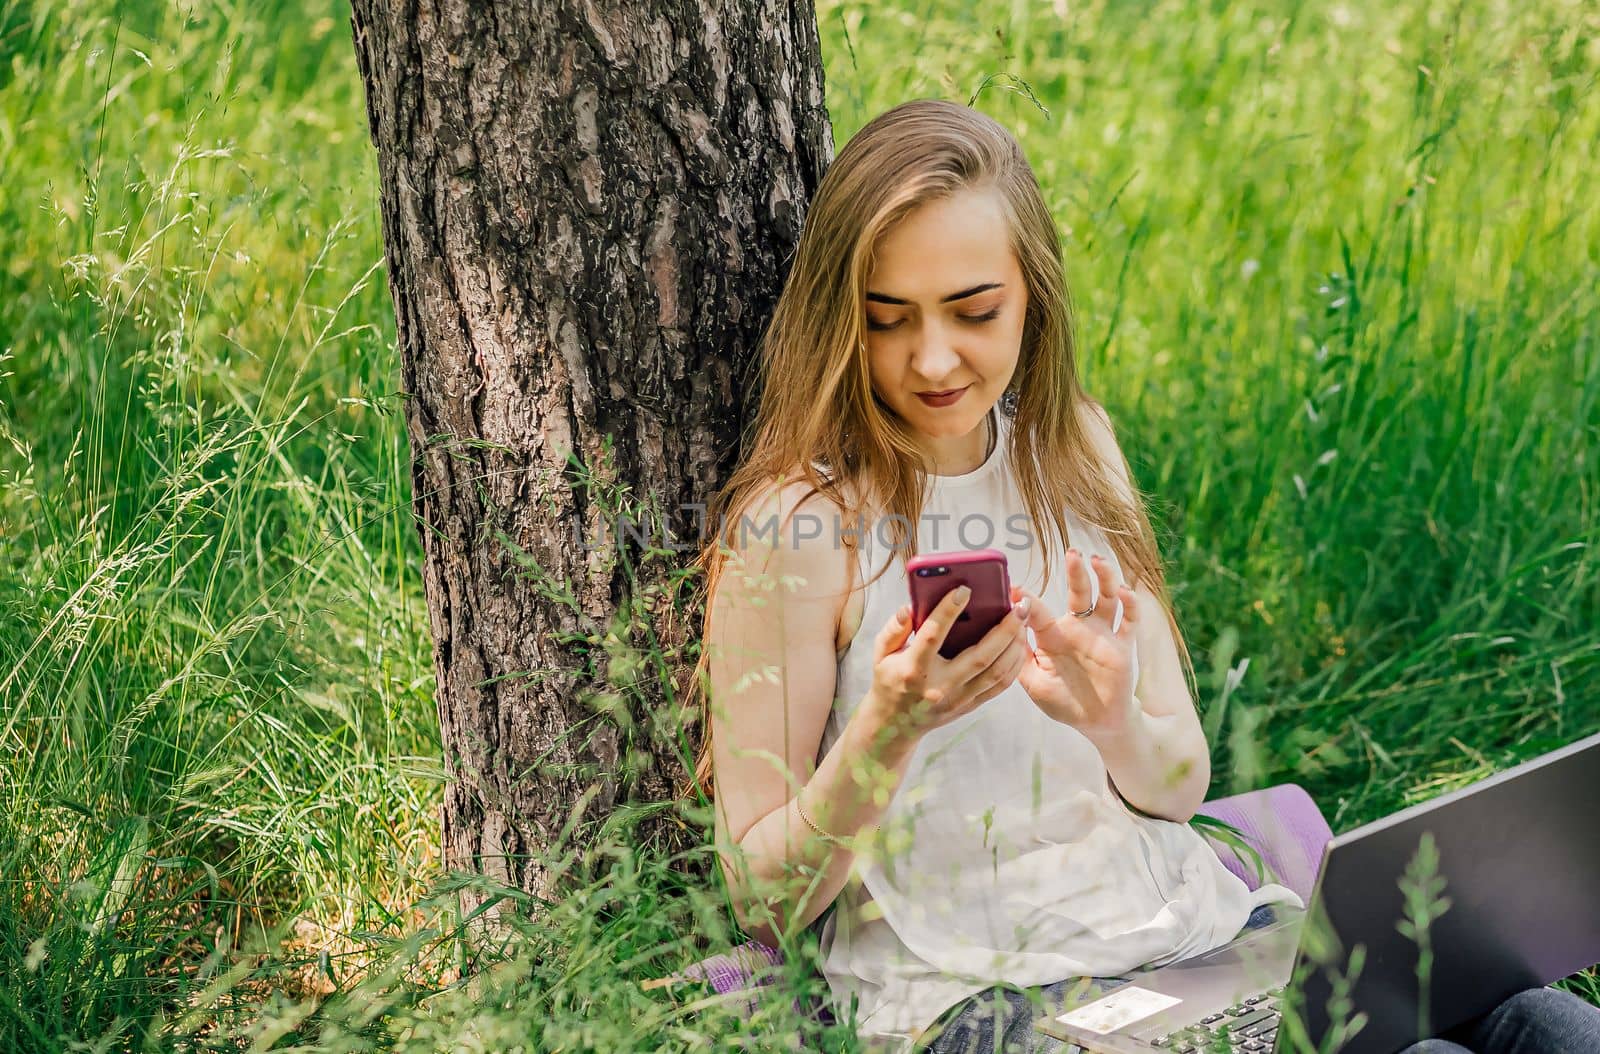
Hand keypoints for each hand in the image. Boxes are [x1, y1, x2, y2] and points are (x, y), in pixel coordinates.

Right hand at [863, 585, 1032, 742]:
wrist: (895, 725)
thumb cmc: (889, 680)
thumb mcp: (881, 653)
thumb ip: (894, 628)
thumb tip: (911, 607)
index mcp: (913, 669)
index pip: (933, 635)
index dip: (948, 611)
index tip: (965, 589)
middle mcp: (939, 686)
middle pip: (980, 656)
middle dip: (1004, 628)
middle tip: (1020, 605)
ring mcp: (957, 698)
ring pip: (996, 672)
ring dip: (1015, 645)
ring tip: (1024, 620)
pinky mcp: (968, 706)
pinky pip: (999, 686)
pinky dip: (1014, 664)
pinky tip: (1020, 644)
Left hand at [1013, 548, 1139, 740]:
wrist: (1097, 722)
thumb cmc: (1063, 701)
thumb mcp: (1034, 683)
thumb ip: (1019, 659)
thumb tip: (1002, 633)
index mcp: (1053, 636)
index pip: (1039, 612)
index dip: (1027, 600)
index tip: (1015, 587)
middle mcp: (1079, 629)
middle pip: (1079, 592)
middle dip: (1076, 572)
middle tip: (1072, 553)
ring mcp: (1102, 635)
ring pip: (1106, 598)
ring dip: (1105, 578)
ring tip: (1098, 561)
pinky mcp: (1123, 646)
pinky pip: (1129, 621)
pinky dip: (1130, 605)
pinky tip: (1124, 593)